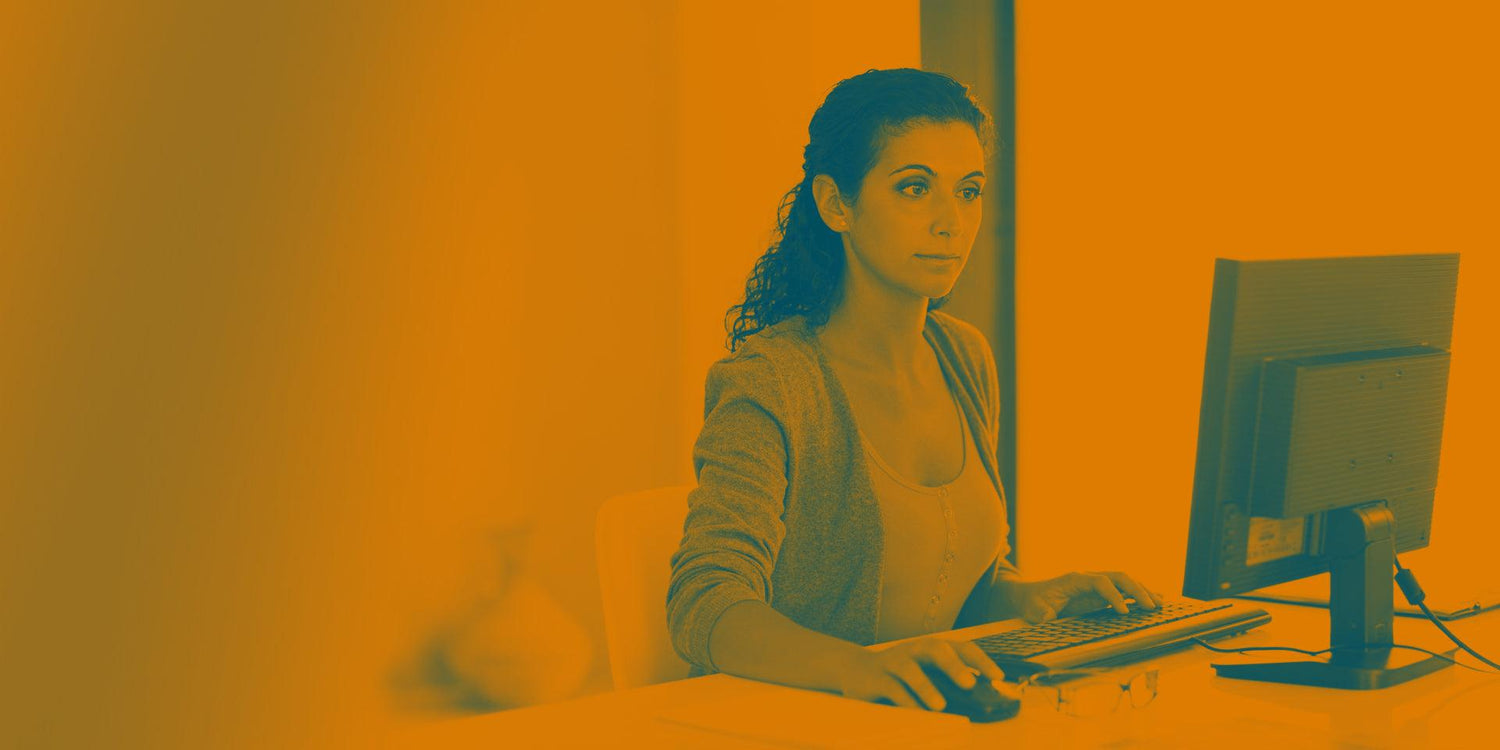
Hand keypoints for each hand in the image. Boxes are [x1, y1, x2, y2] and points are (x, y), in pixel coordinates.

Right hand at [837, 637, 1005, 711]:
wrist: (857, 670)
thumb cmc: (901, 674)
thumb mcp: (927, 673)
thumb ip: (948, 682)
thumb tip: (981, 700)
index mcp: (932, 648)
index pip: (962, 648)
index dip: (981, 660)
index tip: (998, 676)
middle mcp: (915, 650)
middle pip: (936, 650)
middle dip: (954, 665)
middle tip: (968, 683)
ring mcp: (895, 662)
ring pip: (911, 669)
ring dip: (926, 687)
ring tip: (939, 705)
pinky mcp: (877, 678)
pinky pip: (892, 689)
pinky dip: (906, 702)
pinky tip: (917, 713)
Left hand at [1013, 571, 1159, 623]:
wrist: (1029, 596)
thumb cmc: (1033, 603)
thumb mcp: (1033, 610)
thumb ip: (1042, 614)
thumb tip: (1047, 618)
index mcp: (1074, 579)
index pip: (1100, 581)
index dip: (1114, 595)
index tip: (1125, 612)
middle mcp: (1088, 577)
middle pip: (1118, 576)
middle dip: (1137, 590)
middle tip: (1152, 607)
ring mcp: (1095, 584)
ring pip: (1125, 581)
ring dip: (1143, 591)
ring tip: (1161, 604)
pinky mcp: (1100, 593)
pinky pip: (1123, 590)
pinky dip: (1139, 595)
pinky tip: (1154, 601)